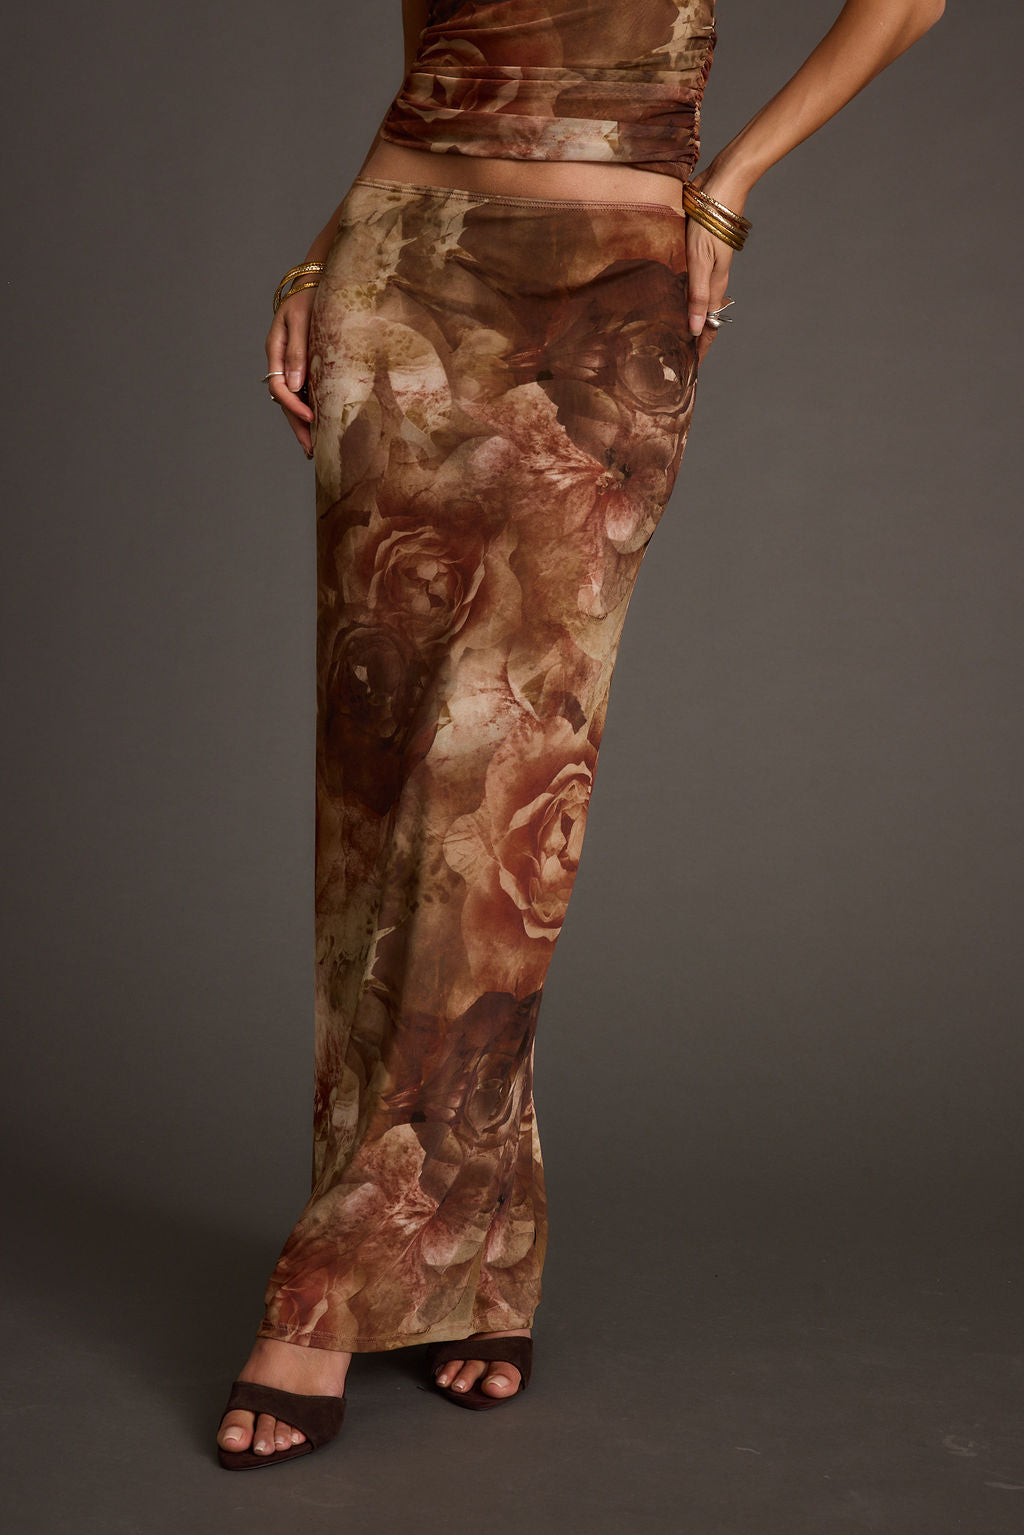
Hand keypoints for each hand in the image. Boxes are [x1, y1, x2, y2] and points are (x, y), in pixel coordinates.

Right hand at [265, 289, 316, 455]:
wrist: (317, 280)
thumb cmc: (310, 297)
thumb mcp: (302, 321)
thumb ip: (298, 352)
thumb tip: (295, 385)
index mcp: (276, 350)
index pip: (279, 386)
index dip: (294, 405)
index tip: (311, 418)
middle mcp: (282, 361)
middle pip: (285, 401)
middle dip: (297, 425)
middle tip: (311, 450)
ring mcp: (292, 365)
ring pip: (294, 400)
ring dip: (303, 423)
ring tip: (314, 447)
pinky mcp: (305, 365)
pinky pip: (305, 392)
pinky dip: (310, 410)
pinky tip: (320, 425)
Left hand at [683, 167, 746, 351]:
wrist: (721, 185)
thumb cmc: (710, 223)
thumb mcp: (701, 261)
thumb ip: (697, 294)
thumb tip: (696, 329)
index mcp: (714, 282)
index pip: (709, 321)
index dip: (702, 342)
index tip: (692, 363)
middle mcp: (711, 275)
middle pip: (703, 310)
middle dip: (693, 331)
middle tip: (676, 351)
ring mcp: (705, 261)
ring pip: (695, 293)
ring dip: (685, 310)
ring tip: (669, 326)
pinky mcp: (696, 247)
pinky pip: (688, 275)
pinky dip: (680, 288)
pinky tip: (668, 289)